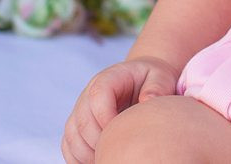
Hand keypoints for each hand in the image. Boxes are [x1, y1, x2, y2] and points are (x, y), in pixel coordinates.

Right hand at [61, 55, 180, 163]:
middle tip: (120, 153)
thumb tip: (147, 100)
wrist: (142, 81)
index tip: (125, 133)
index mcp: (108, 79)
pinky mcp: (76, 129)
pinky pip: (69, 148)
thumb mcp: (161, 76)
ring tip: (112, 159)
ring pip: (72, 137)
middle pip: (82, 122)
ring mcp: (79, 112)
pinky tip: (101, 161)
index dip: (107, 117)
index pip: (97, 96)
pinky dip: (80, 160)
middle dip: (99, 142)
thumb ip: (157, 87)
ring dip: (88, 154)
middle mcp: (88, 95)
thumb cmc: (152, 80)